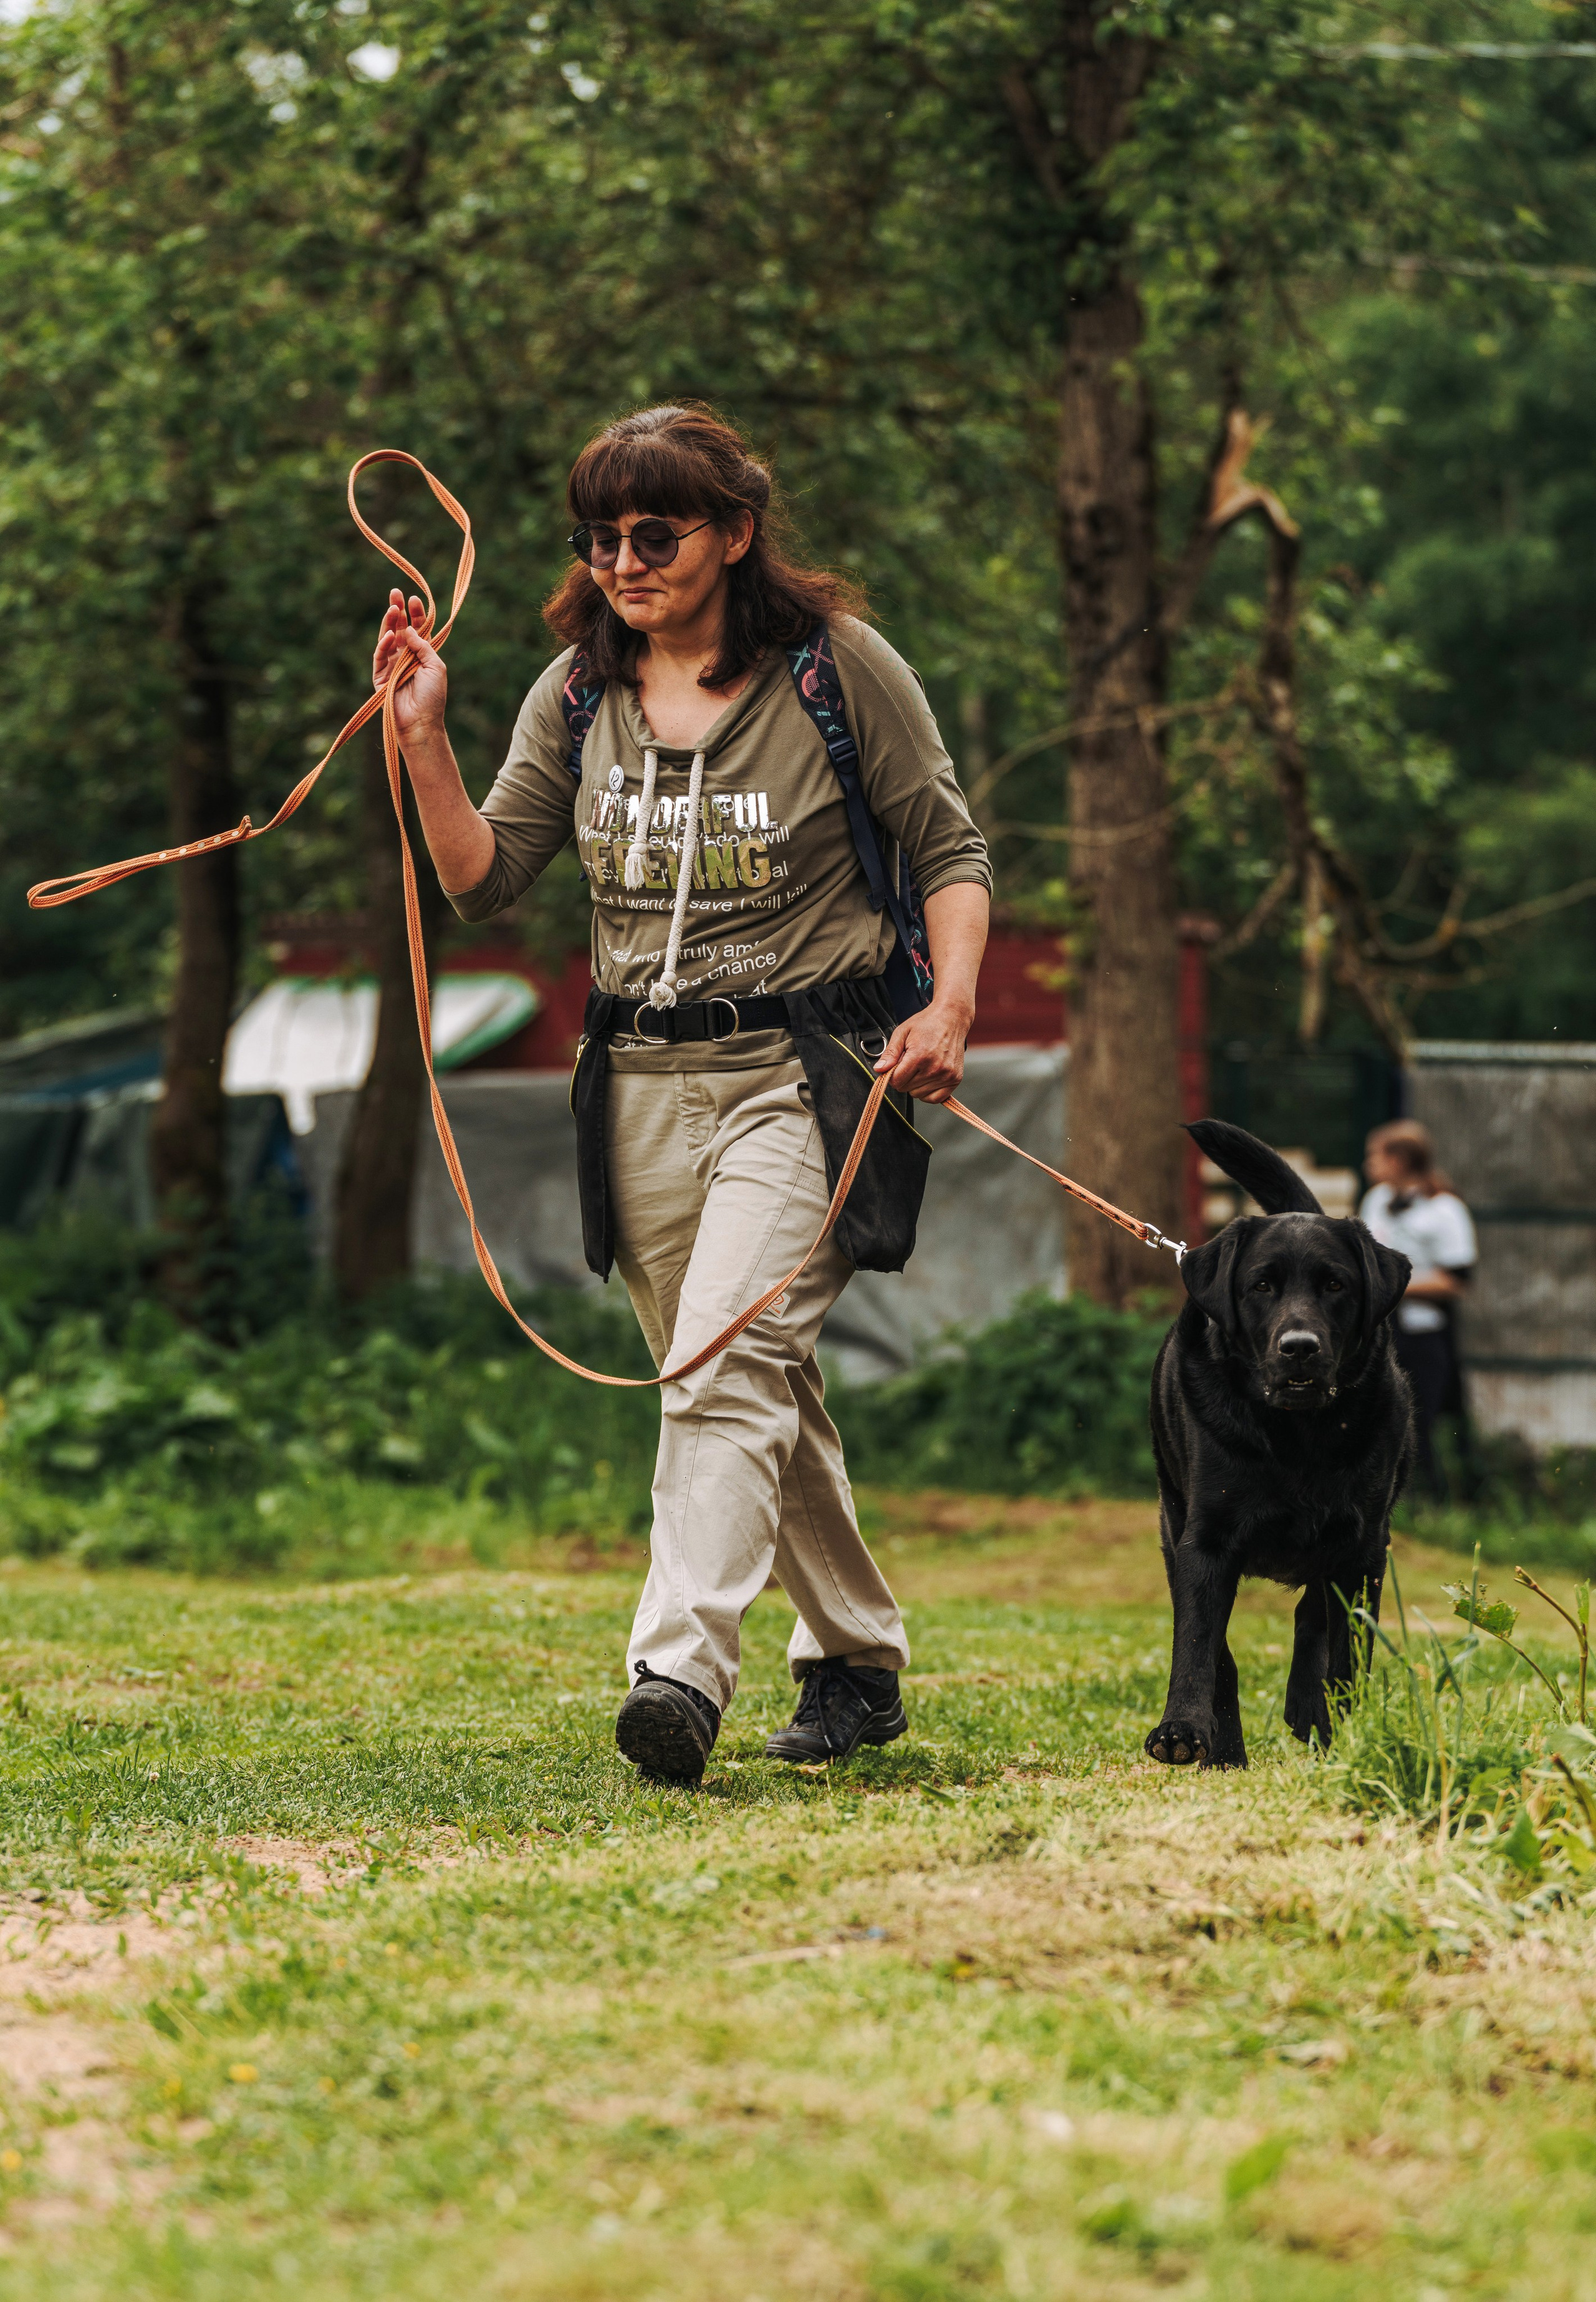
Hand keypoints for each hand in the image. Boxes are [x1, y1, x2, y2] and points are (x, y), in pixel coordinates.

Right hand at [372, 589, 447, 742]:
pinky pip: (379, 656)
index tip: (414, 599)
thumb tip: (410, 628)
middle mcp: (406, 658)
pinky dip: (384, 644)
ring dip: (390, 622)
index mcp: (422, 655)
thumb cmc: (433, 696)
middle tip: (395, 592)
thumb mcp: (436, 666)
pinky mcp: (379, 676)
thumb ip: (424, 646)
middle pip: (400, 629)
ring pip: (388, 639)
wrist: (421, 722)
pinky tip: (390, 635)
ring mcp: (391, 666)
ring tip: (392, 607)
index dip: (416, 614)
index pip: (417, 630)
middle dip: (398, 611)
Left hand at [873, 996, 972, 1103]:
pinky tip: (928, 1077)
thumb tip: (879, 1070)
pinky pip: (935, 1099)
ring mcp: (947, 1075)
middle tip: (911, 1062)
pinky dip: (928, 1092)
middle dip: (903, 1078)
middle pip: (906, 1088)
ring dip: (915, 1084)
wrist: (952, 1018)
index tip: (896, 1065)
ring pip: (918, 1095)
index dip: (892, 1074)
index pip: (896, 1081)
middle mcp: (935, 1068)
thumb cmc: (926, 1023)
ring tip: (921, 1067)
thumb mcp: (902, 1032)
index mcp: (919, 1056)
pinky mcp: (955, 1079)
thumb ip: (890, 1053)